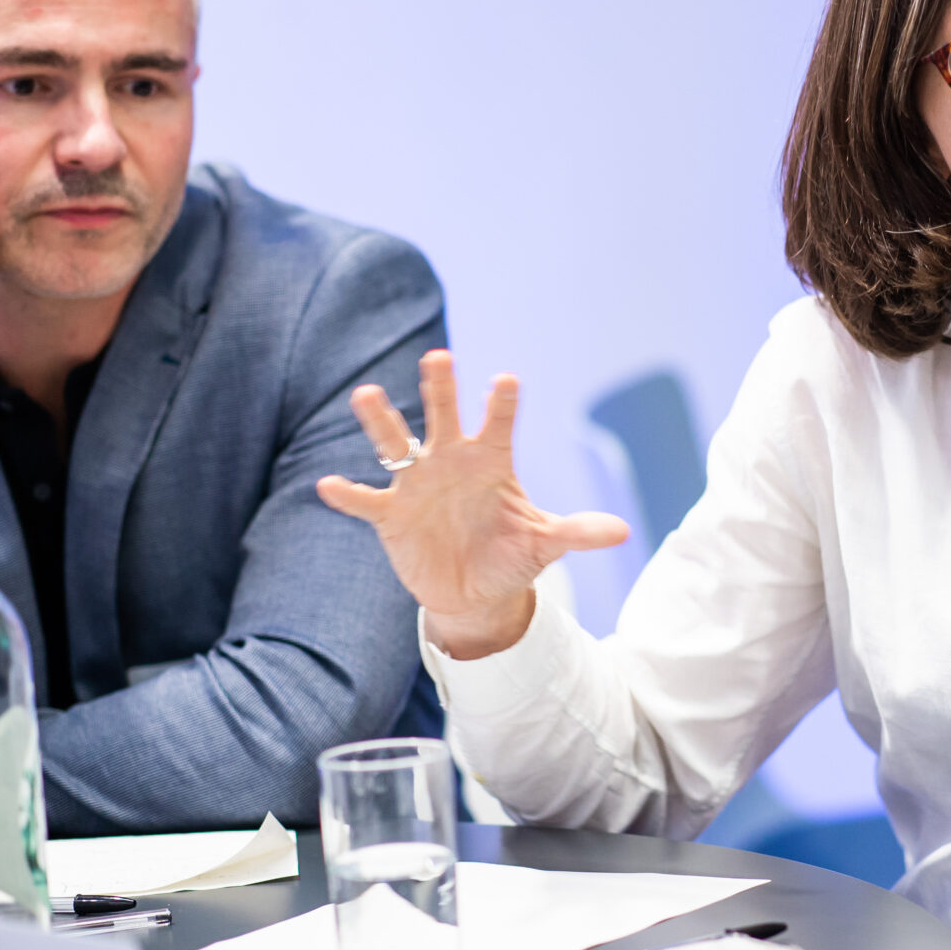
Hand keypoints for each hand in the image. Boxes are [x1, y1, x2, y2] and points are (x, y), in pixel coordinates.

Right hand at [316, 351, 628, 659]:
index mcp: (491, 460)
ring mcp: (416, 484)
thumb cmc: (511, 554)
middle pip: (442, 416)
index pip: (499, 423)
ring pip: (394, 444)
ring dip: (380, 420)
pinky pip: (366, 500)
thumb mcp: (545, 545)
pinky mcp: (390, 516)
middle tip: (438, 357)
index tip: (506, 380)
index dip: (502, 403)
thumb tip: (622, 531)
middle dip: (440, 388)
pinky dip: (347, 494)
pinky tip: (328, 485)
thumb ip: (577, 532)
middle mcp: (450, 461)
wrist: (475, 592)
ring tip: (366, 394)